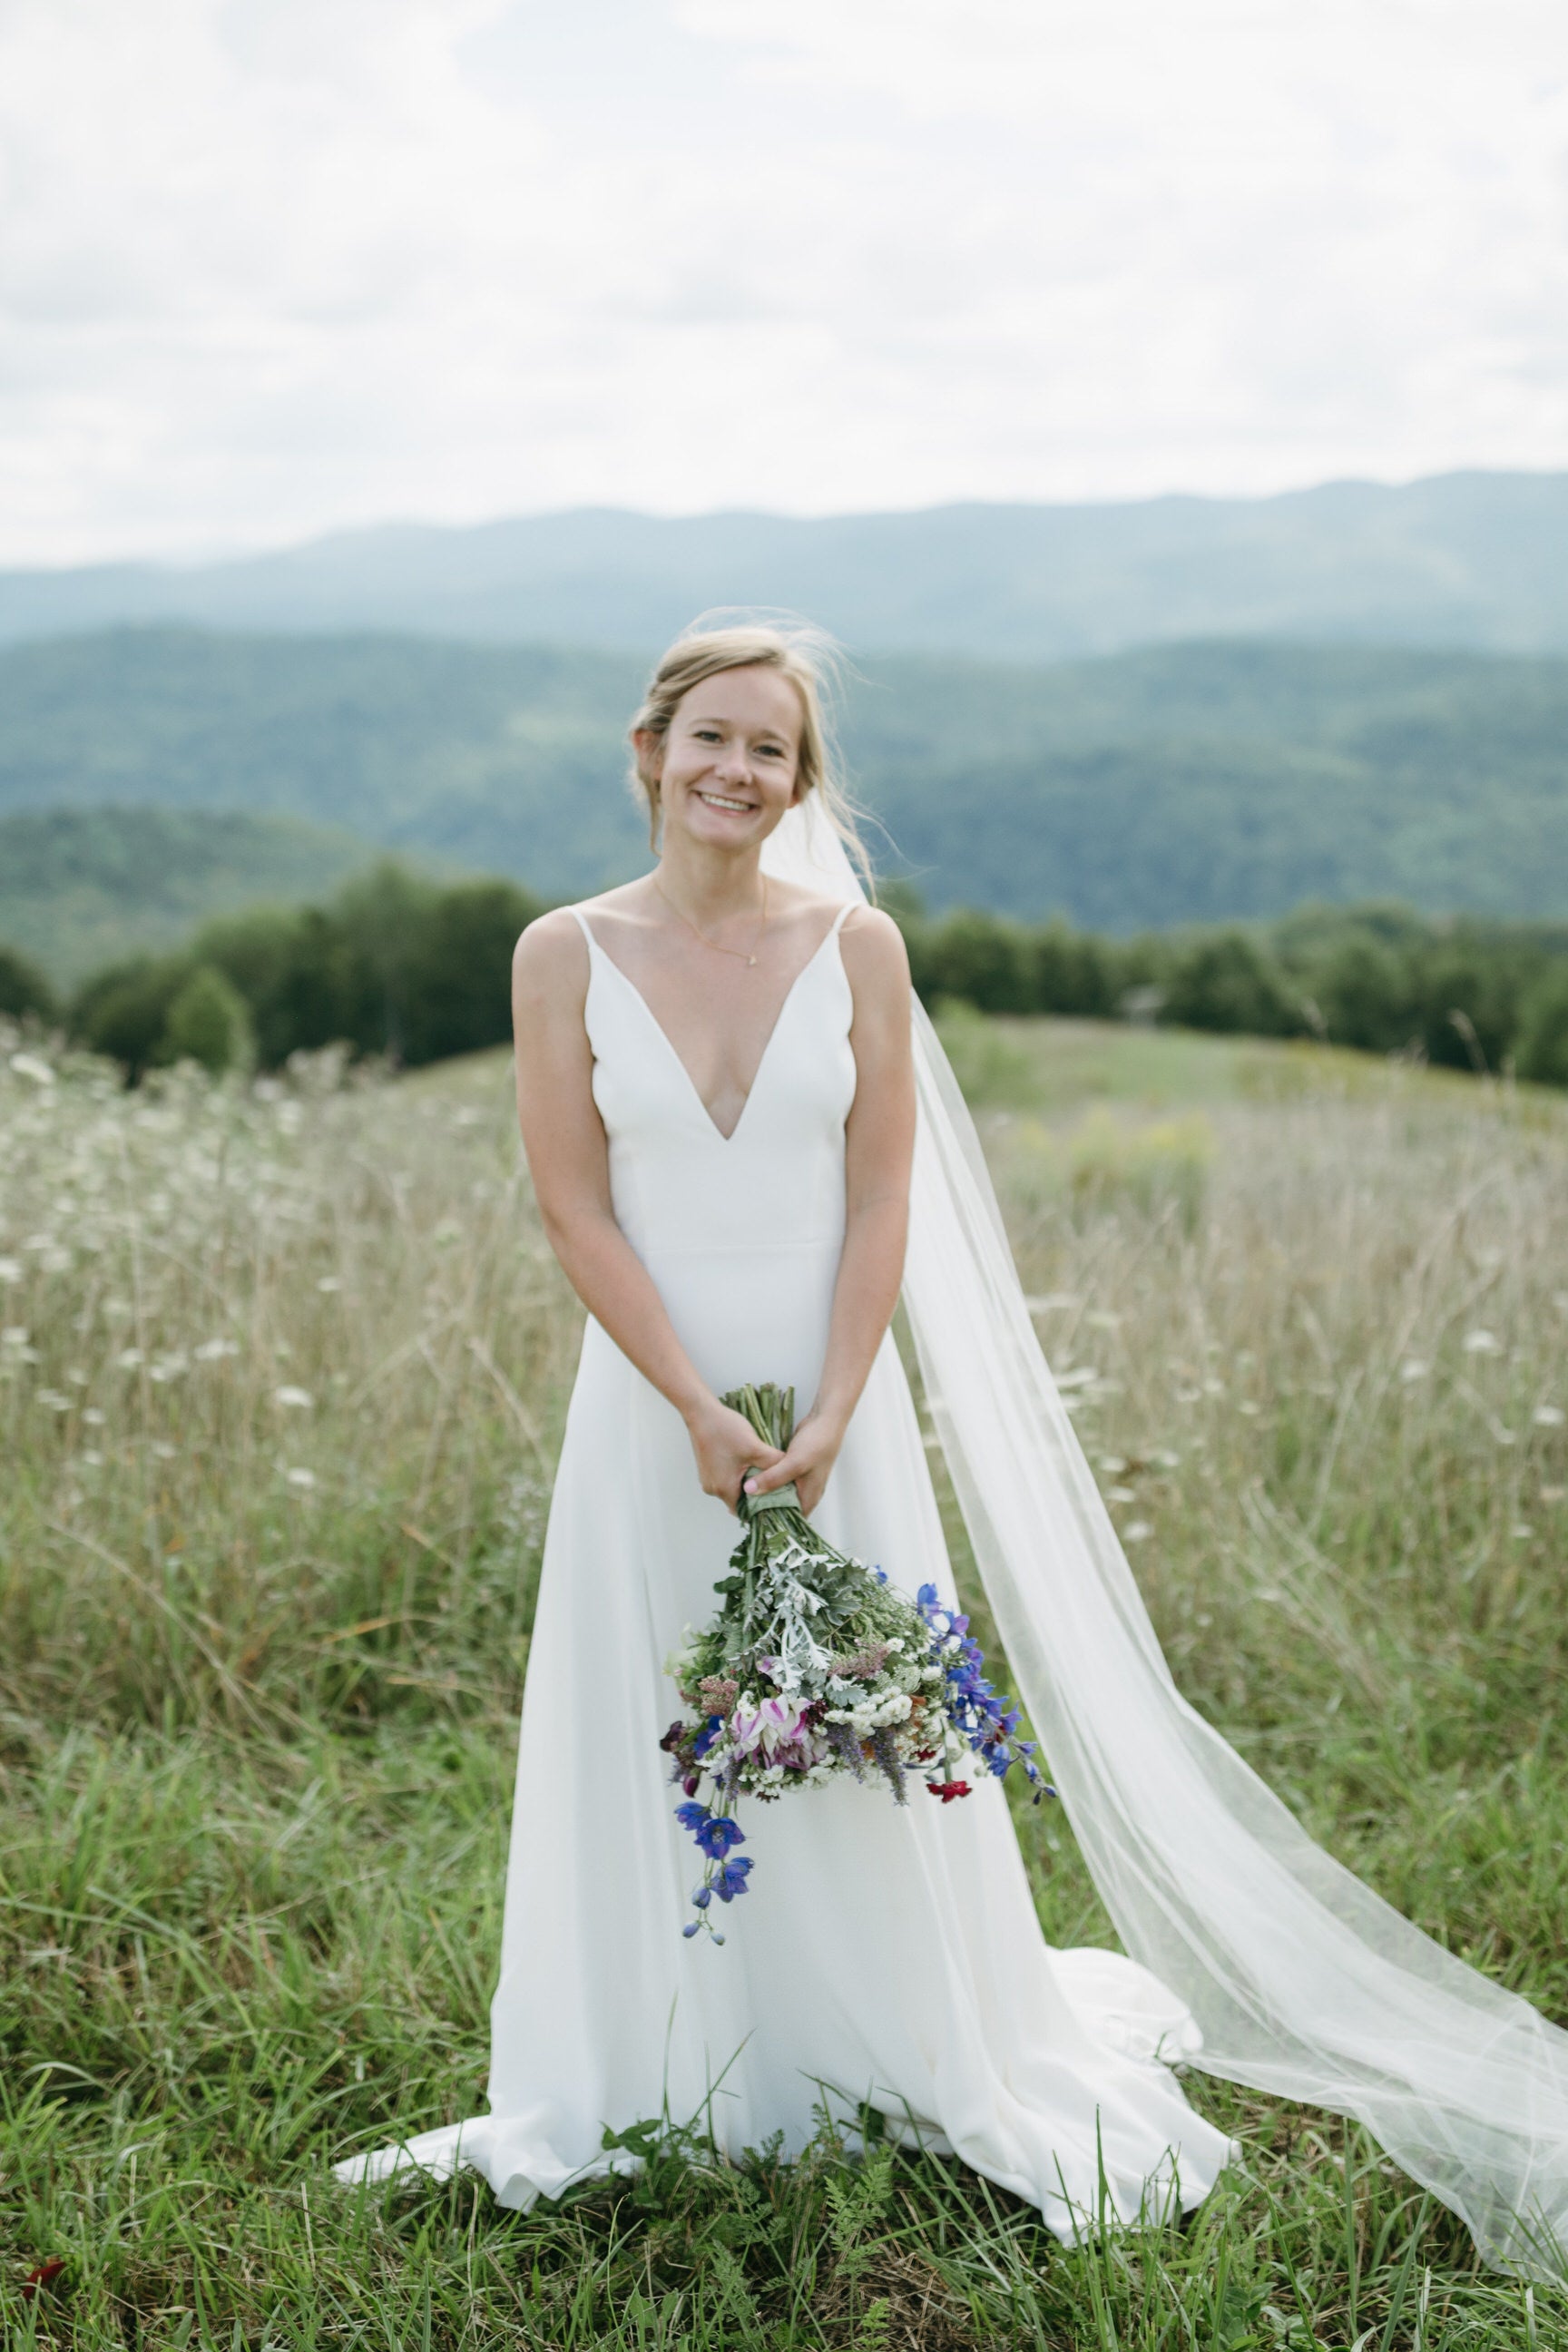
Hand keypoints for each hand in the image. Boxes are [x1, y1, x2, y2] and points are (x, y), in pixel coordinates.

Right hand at [685, 1396, 785, 1514]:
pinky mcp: (706, 1469)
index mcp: (724, 1489)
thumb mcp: (756, 1447)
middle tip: (774, 1485)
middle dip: (756, 1494)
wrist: (701, 1412)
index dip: (762, 1508)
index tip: (777, 1501)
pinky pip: (725, 1479)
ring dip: (747, 1483)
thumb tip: (792, 1472)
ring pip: (733, 1488)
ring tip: (763, 1472)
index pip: (746, 1512)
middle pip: (739, 1501)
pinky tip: (748, 1462)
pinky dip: (737, 1475)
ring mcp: (708, 1479)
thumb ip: (774, 1463)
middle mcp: (712, 1489)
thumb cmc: (726, 1431)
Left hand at [742, 1409, 845, 1519]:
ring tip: (745, 1494)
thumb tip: (749, 1491)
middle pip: (784, 1507)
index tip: (752, 1519)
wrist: (826, 1420)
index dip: (773, 1522)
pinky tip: (754, 1477)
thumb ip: (773, 1478)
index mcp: (809, 1498)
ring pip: (781, 1492)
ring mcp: (801, 1479)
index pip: (791, 1520)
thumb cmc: (816, 1444)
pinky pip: (779, 1479)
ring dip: (767, 1492)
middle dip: (766, 1507)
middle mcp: (806, 1492)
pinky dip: (769, 1479)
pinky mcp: (795, 1467)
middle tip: (744, 1506)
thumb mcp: (794, 1463)